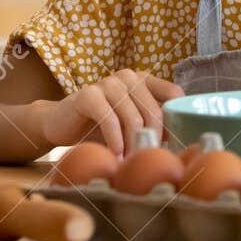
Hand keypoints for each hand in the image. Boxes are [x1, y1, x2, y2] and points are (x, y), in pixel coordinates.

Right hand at [40, 69, 182, 156]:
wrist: (60, 123)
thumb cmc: (100, 126)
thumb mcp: (130, 123)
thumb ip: (151, 124)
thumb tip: (180, 143)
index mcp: (145, 80)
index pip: (174, 94)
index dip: (176, 120)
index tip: (171, 144)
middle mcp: (129, 77)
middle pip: (155, 110)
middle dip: (153, 140)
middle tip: (147, 160)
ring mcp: (109, 83)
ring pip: (133, 118)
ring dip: (133, 146)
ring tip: (129, 163)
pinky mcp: (89, 94)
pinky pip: (110, 120)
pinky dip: (115, 142)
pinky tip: (115, 156)